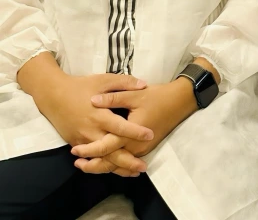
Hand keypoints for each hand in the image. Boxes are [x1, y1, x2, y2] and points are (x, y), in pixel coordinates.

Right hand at [34, 70, 153, 176]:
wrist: (53, 95)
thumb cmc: (80, 86)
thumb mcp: (103, 79)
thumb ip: (124, 82)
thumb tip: (144, 85)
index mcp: (100, 115)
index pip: (120, 127)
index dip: (135, 132)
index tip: (150, 135)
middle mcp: (91, 131)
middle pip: (111, 151)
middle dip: (127, 161)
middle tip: (143, 167)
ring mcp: (82, 140)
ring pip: (101, 159)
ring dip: (117, 167)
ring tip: (133, 172)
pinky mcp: (75, 144)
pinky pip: (90, 158)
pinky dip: (102, 165)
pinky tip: (114, 169)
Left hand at [70, 79, 196, 174]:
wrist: (180, 101)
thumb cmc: (157, 96)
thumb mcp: (135, 94)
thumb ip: (114, 98)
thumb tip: (93, 100)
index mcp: (131, 132)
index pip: (106, 146)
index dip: (89, 149)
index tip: (75, 149)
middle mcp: (136, 145)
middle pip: (111, 161)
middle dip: (93, 164)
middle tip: (77, 162)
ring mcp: (142, 148)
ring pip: (119, 164)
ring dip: (102, 166)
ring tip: (86, 164)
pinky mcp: (145, 148)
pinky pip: (126, 159)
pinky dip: (114, 163)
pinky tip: (105, 160)